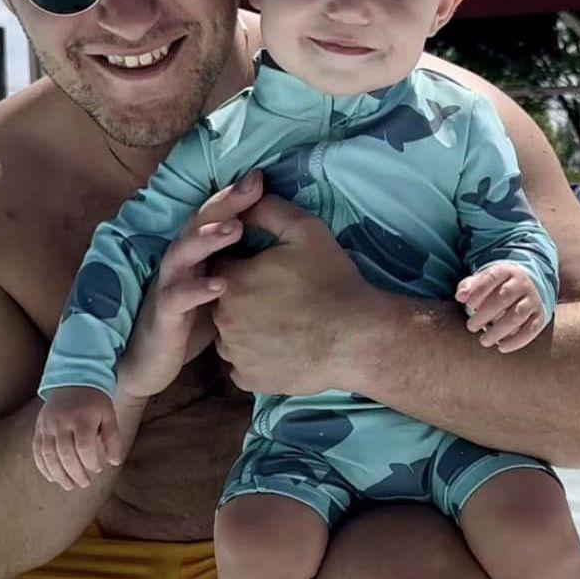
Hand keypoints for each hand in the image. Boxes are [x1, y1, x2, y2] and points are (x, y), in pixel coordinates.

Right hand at [34, 387, 120, 490]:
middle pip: (65, 454)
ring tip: (69, 486)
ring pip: (48, 455)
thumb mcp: (109, 415)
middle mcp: (61, 422)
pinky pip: (37, 451)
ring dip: (58, 474)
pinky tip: (52, 477)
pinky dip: (43, 466)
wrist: (72, 379)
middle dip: (75, 473)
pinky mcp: (39, 428)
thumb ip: (113, 438)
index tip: (98, 469)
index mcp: (81, 418)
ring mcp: (47, 425)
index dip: (91, 462)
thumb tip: (114, 462)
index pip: (84, 447)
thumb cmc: (94, 400)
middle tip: (84, 484)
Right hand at [115, 170, 265, 398]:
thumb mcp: (220, 290)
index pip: (214, 217)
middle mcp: (180, 264)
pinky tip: (221, 285)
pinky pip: (177, 299)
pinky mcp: (163, 316)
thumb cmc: (191, 323)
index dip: (235, 196)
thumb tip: (277, 246)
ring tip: (235, 227)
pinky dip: (197, 290)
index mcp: (196, 255)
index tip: (260, 177)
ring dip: (207, 238)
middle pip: (198, 224)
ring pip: (183, 254)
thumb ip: (239, 266)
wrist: (149, 363)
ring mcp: (168, 287)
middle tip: (251, 186)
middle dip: (224, 203)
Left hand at [211, 194, 378, 394]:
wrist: (356, 337)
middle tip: (282, 300)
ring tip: (283, 325)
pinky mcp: (249, 379)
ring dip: (247, 331)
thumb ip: (269, 210)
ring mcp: (234, 353)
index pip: (224, 268)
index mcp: (231, 280)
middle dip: (246, 299)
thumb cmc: (332, 282)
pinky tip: (282, 349)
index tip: (272, 273)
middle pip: (224, 303)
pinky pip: (242, 366)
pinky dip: (256, 360)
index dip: (247, 268)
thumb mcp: (306, 230)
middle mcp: (223, 318)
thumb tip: (246, 200)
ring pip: (230, 336)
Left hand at [456, 263, 546, 353]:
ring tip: (484, 340)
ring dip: (499, 330)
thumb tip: (460, 296)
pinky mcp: (540, 315)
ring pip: (517, 315)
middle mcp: (522, 284)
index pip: (491, 278)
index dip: (478, 292)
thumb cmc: (498, 287)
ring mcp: (533, 299)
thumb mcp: (484, 281)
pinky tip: (501, 347)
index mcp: (506, 271)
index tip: (468, 305)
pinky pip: (530, 329)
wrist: (529, 286)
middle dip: (484, 314)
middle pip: (503, 297)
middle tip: (471, 326)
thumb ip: (469, 286)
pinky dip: (516, 341)